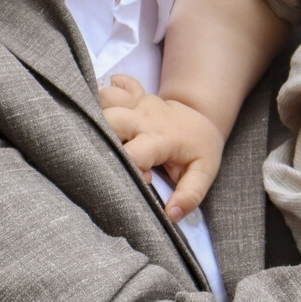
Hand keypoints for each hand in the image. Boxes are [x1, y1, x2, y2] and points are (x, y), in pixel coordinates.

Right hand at [98, 75, 224, 219]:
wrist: (203, 115)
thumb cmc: (201, 148)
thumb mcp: (204, 173)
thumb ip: (189, 196)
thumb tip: (171, 215)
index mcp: (161, 138)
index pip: (132, 153)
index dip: (129, 169)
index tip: (140, 179)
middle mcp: (145, 116)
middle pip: (110, 120)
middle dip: (101, 139)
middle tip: (110, 157)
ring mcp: (138, 102)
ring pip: (105, 99)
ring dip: (96, 115)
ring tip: (101, 136)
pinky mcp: (132, 96)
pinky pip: (112, 87)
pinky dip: (103, 95)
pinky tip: (101, 107)